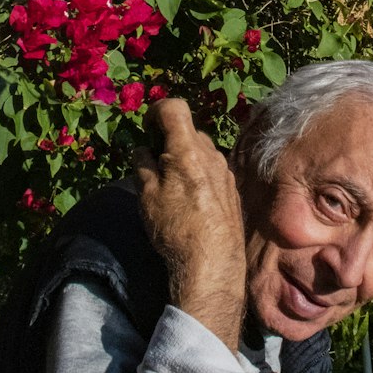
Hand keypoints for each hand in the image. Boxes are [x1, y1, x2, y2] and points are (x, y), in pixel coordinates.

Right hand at [133, 99, 246, 350]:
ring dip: (184, 157)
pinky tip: (189, 200)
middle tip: (152, 162)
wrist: (213, 264)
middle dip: (168, 138)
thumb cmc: (175, 228)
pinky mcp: (232, 189)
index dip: (155, 112)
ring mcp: (225, 171)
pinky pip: (211, 169)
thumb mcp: (147, 196)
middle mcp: (211, 154)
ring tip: (169, 185)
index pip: (174, 107)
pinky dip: (197, 173)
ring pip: (201, 150)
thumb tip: (140, 148)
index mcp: (188, 149)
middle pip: (187, 130)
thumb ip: (142, 165)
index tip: (145, 130)